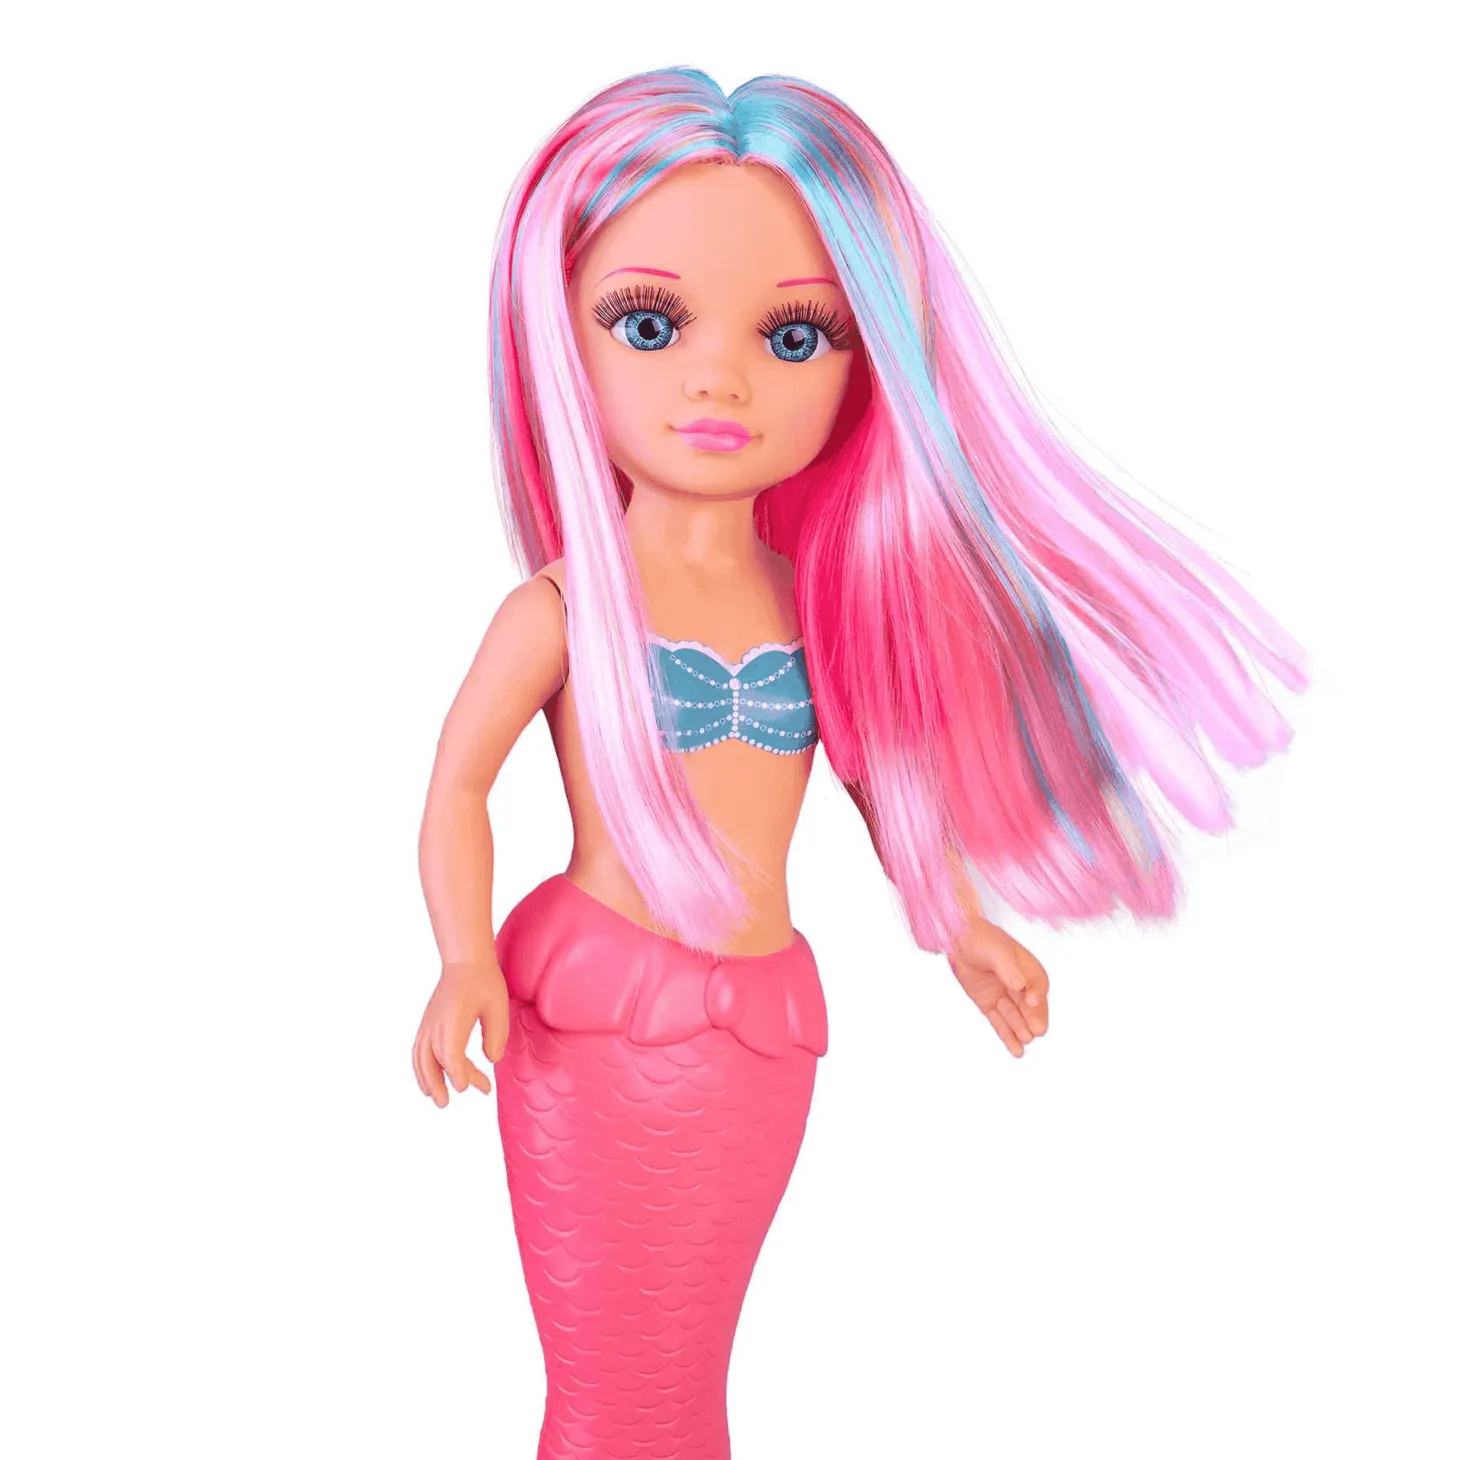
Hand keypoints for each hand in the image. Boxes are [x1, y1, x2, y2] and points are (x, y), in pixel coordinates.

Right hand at [412, 961, 510, 1105]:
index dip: (456, 1072)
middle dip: (438, 1084)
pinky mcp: (428, 1023)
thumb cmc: (484, 981)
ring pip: (421, 1057)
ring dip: (427, 1079)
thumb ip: (496, 1034)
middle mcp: (436, 1023)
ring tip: (437, 1099)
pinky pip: (419, 1050)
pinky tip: (429, 1081)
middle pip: (432, 1059)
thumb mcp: (498, 1005)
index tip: (466, 1088)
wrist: (465, 961)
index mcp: (453, 1018)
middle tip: (447, 1103)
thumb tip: (492, 1060)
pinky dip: (421, 1068)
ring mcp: (428, 1023)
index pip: (450, 1052)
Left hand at [947, 917, 1049, 1057]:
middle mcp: (1020, 985)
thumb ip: (1007, 968)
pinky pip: (1000, 1023)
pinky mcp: (990, 1005)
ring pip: (1016, 1017)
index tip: (1032, 1002)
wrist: (956, 939)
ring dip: (1021, 1029)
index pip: (1037, 984)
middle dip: (1034, 1018)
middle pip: (1031, 1006)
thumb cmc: (980, 938)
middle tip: (1036, 1031)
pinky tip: (1017, 1051)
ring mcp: (1005, 996)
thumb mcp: (995, 950)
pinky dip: (1008, 1036)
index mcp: (1027, 968)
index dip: (1037, 994)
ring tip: (1025, 1041)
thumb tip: (1020, 985)